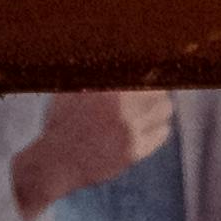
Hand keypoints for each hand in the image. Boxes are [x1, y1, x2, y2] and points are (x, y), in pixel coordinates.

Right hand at [13, 86, 174, 212]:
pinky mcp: (134, 150)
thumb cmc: (61, 123)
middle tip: (152, 96)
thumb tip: (111, 59)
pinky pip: (161, 134)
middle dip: (158, 92)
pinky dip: (159, 129)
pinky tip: (148, 129)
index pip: (145, 73)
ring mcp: (129, 129)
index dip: (151, 75)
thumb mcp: (71, 91)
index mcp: (106, 87)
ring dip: (160, 109)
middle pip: (160, 90)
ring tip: (150, 112)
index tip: (151, 77)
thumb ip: (95, 77)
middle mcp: (121, 106)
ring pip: (165, 111)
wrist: (56, 160)